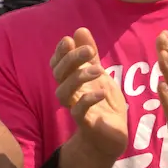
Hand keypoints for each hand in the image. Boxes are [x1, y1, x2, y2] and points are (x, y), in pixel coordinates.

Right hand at [53, 28, 127, 166]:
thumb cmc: (104, 105)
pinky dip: (88, 100)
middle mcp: (70, 94)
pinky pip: (78, 111)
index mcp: (72, 80)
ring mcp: (75, 109)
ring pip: (63, 92)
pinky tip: (101, 91)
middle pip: (59, 75)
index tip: (69, 40)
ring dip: (78, 78)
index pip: (57, 64)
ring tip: (98, 69)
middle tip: (89, 50)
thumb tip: (80, 30)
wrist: (111, 138)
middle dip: (71, 59)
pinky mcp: (85, 124)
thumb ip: (90, 55)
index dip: (59, 52)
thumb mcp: (100, 75)